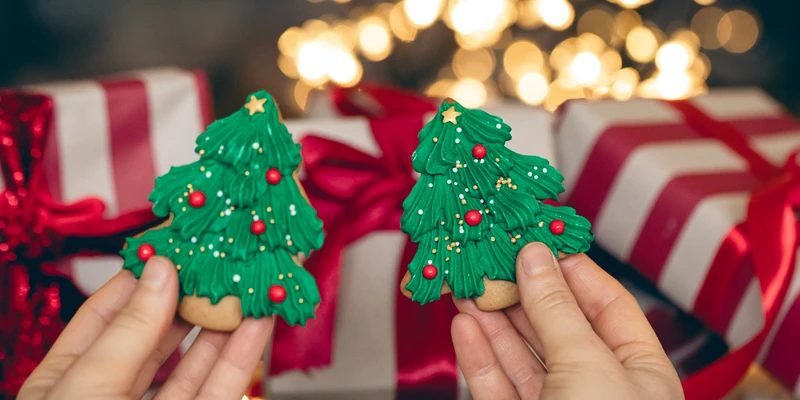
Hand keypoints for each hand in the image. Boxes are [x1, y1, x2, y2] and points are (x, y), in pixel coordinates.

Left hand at [19, 256, 272, 399]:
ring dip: (226, 323)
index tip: (178, 241)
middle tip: (223, 258)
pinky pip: (218, 390)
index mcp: (67, 383)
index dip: (143, 274)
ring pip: (195, 363)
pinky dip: (240, 359)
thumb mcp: (86, 393)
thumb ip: (128, 335)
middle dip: (192, 294)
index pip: (108, 313)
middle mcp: (113, 397)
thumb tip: (160, 271)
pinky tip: (257, 328)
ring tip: (252, 285)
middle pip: (159, 334)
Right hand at [451, 243, 682, 399]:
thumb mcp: (588, 365)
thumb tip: (535, 255)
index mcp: (639, 371)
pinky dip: (479, 356)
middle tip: (491, 255)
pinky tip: (463, 326)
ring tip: (467, 283)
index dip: (571, 269)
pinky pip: (497, 387)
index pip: (607, 304)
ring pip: (520, 355)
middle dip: (522, 291)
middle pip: (556, 326)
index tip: (536, 239)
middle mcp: (599, 389)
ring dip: (492, 319)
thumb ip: (555, 308)